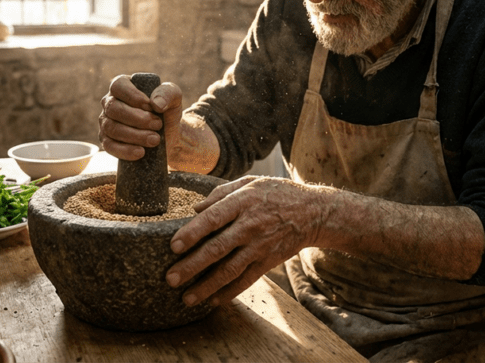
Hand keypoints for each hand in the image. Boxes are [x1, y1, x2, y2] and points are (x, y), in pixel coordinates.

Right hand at [99, 74, 184, 160]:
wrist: (168, 135)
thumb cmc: (166, 111)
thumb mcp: (173, 97)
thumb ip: (168, 93)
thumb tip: (156, 104)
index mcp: (122, 86)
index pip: (118, 86)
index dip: (133, 97)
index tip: (151, 107)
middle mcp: (109, 102)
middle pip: (113, 108)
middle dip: (138, 119)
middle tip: (158, 125)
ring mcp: (105, 122)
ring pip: (111, 128)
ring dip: (135, 135)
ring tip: (154, 139)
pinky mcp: (107, 141)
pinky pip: (109, 146)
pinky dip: (125, 150)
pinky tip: (140, 152)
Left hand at [165, 176, 328, 306]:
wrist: (313, 212)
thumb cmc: (276, 193)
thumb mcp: (250, 182)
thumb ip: (221, 193)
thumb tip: (195, 209)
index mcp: (243, 202)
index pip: (213, 218)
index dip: (193, 233)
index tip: (173, 246)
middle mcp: (250, 226)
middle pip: (217, 249)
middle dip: (192, 266)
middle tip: (171, 278)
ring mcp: (260, 246)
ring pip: (230, 270)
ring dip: (207, 286)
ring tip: (186, 298)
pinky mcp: (268, 261)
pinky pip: (246, 280)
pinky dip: (229, 292)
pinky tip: (213, 301)